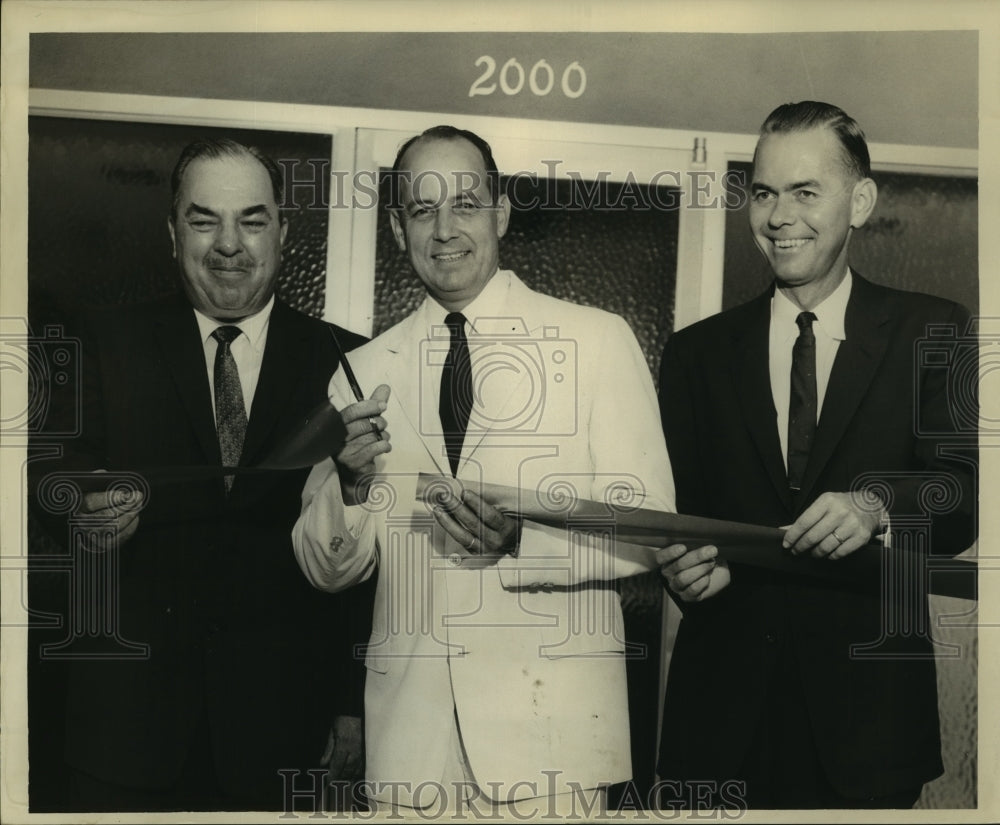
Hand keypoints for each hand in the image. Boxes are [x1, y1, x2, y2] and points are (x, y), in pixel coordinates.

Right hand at [75, 485, 144, 545]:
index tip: (124, 494)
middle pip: (105, 515)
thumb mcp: (90, 486)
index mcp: (76, 505)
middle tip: (137, 496)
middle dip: (125, 505)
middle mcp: (80, 522)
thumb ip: (96, 480)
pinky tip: (134, 516)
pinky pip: (120, 537)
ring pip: (113, 527)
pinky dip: (130, 527)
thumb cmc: (92, 498)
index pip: (91, 503)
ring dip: (129, 515)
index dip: (109, 498)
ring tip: (138, 504)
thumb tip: (104, 474)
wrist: (89, 519)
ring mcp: (91, 535)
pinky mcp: (103, 545)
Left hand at [320, 714, 363, 781]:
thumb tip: (323, 763)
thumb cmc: (344, 719)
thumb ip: (328, 748)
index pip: (337, 765)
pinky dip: (359, 771)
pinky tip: (354, 775)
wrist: (359, 709)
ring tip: (344, 782)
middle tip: (334, 785)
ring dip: (350, 777)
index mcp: (344, 744)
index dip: (332, 776)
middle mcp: (355, 749)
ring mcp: (364, 749)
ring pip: (358, 769)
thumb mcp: (332, 731)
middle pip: (348, 770)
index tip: (328, 783)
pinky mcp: (369, 748)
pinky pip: (365, 764)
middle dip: (340, 779)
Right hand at [335, 384, 391, 503]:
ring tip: (383, 439)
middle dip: (379, 423)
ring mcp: (343, 452)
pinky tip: (385, 446)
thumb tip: (385, 388)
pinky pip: (373, 449)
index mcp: (337, 426)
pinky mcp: (353, 463)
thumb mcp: (366, 423)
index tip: (382, 405)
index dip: (367, 407)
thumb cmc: (359, 446)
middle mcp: (337, 438)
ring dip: (383, 436)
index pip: (350, 412)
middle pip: (362, 424)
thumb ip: (374, 406)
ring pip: (370, 437)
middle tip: (383, 425)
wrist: (354, 476)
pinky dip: (384, 445)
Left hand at [431, 487, 519, 561]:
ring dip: (448, 521)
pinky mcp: (474, 552)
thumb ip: (494, 503)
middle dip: (457, 509)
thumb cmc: (509, 522)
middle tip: (446, 497)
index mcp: (506, 528)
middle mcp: (495, 541)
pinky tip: (442, 517)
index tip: (465, 493)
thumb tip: (470, 491)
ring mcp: (484, 549)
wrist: (512, 542)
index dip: (476, 504)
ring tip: (438, 509)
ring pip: (462, 536)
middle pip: (473, 524)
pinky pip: (459, 540)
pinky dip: (449, 527)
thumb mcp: (509, 512)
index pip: (490, 515)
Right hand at [656, 544, 729, 601]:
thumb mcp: (698, 548)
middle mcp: (669, 573)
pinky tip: (708, 576)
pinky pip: (692, 590)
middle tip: (711, 551)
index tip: (683, 547)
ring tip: (712, 563)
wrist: (715, 573)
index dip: (670, 553)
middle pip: (677, 566)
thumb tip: (699, 540)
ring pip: (683, 578)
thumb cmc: (703, 556)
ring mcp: (676, 586)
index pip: (661, 557)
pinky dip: (702, 582)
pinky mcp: (686, 596)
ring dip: (700, 569)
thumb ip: (695, 544)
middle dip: (696, 557)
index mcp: (667, 559)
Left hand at [782, 490, 883, 558]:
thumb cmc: (842, 506)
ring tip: (812, 553)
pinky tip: (827, 554)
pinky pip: (840, 552)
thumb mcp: (823, 505)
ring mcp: (852, 524)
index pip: (804, 521)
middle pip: (813, 535)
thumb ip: (805, 518)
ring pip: (826, 546)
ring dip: (815, 553)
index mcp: (827, 501)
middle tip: (796, 551)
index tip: (786, 544)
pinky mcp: (861, 536)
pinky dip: (830, 556)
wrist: (871, 507)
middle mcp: (840, 512)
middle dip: (801, 546)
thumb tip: (782, 530)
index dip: (793, 535)